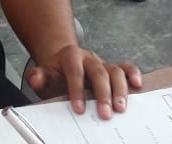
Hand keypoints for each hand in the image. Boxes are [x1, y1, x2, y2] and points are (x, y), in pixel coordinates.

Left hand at [25, 45, 141, 119]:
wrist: (62, 65)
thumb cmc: (55, 76)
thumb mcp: (44, 76)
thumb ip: (39, 77)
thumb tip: (35, 78)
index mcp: (70, 57)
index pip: (74, 71)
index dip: (77, 90)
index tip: (79, 110)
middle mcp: (88, 58)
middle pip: (98, 72)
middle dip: (102, 94)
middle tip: (105, 115)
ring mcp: (102, 63)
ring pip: (115, 70)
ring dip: (119, 90)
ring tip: (121, 109)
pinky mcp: (112, 69)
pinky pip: (125, 67)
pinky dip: (133, 73)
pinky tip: (137, 85)